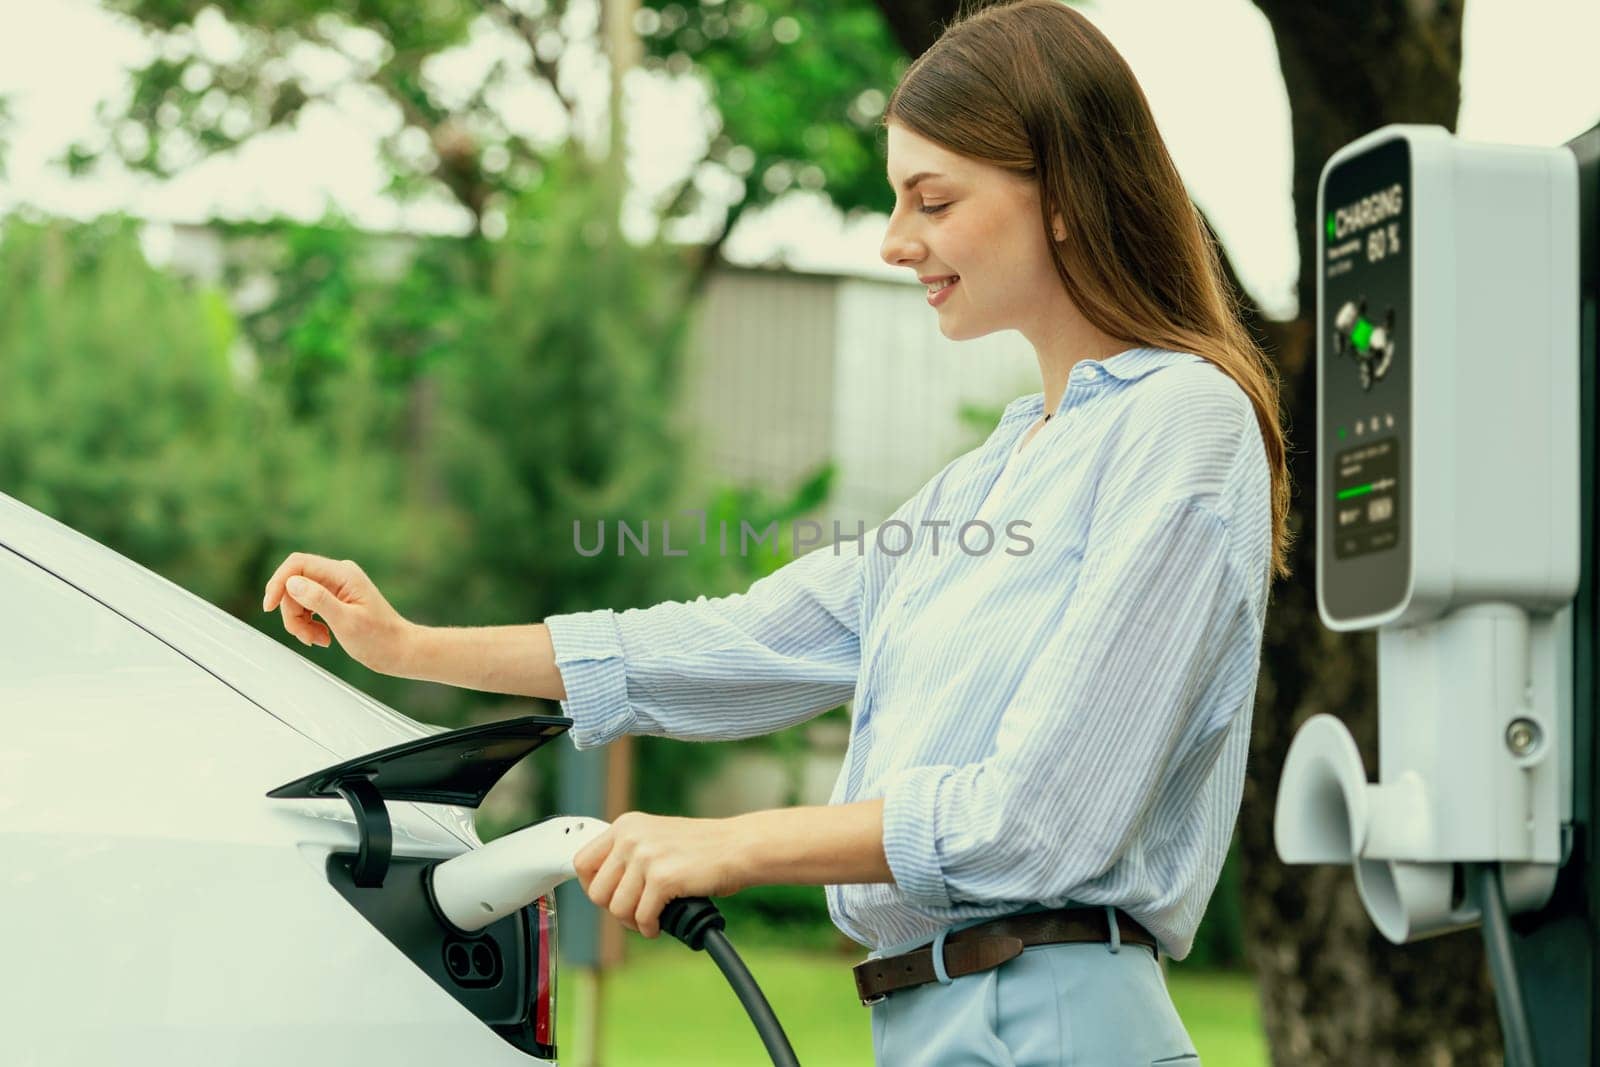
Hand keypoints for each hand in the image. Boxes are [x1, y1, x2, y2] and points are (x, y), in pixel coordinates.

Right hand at [261, 552, 413, 675]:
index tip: (268, 607)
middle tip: (305, 637)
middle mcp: (339, 574)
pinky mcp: (335, 598)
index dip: (278, 583)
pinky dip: (308, 624)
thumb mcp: (346, 622)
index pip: (298, 564)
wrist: (399, 650)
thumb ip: (318, 600)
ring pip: (299, 598)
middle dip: (292, 612)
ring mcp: (337, 586)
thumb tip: (292, 582)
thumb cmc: (379, 639)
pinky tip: (322, 638)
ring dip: (300, 622)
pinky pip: (308, 606)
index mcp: (343, 574)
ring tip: (318, 640)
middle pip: (295, 584)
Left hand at [574, 811, 750, 938]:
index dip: (592, 887)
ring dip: (633, 922)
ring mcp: (646, 856)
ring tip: (651, 919)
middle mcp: (631, 837)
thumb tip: (601, 889)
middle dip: (615, 910)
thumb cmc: (703, 848)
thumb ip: (629, 855)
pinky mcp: (663, 878)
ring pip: (617, 909)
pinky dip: (650, 928)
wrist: (739, 847)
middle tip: (636, 913)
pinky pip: (642, 917)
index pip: (582, 862)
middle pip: (596, 892)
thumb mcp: (657, 838)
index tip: (609, 898)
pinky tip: (662, 924)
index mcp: (626, 825)